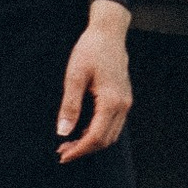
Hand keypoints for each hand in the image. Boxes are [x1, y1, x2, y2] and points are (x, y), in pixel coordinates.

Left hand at [57, 3, 132, 162]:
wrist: (109, 32)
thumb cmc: (91, 49)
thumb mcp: (75, 75)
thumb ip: (70, 105)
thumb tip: (62, 132)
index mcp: (111, 101)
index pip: (96, 137)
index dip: (79, 150)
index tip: (62, 155)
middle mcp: (122, 105)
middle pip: (105, 140)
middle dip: (84, 149)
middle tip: (62, 150)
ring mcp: (125, 102)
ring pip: (110, 134)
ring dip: (91, 142)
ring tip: (69, 142)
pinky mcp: (123, 99)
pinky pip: (113, 124)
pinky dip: (98, 132)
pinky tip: (82, 129)